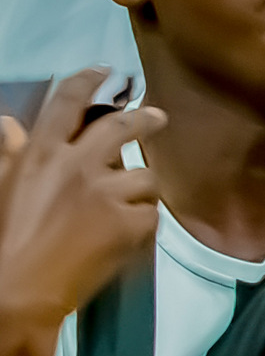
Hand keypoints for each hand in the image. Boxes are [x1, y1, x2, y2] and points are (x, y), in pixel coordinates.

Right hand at [0, 73, 160, 343]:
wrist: (20, 285)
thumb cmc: (5, 235)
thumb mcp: (2, 185)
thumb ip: (12, 153)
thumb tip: (8, 123)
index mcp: (41, 152)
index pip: (68, 102)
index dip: (88, 81)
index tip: (104, 70)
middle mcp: (77, 164)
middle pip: (122, 127)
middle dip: (145, 118)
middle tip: (158, 116)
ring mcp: (107, 193)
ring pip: (144, 176)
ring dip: (138, 188)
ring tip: (125, 207)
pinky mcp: (129, 223)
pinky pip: (150, 212)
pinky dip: (142, 221)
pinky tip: (126, 234)